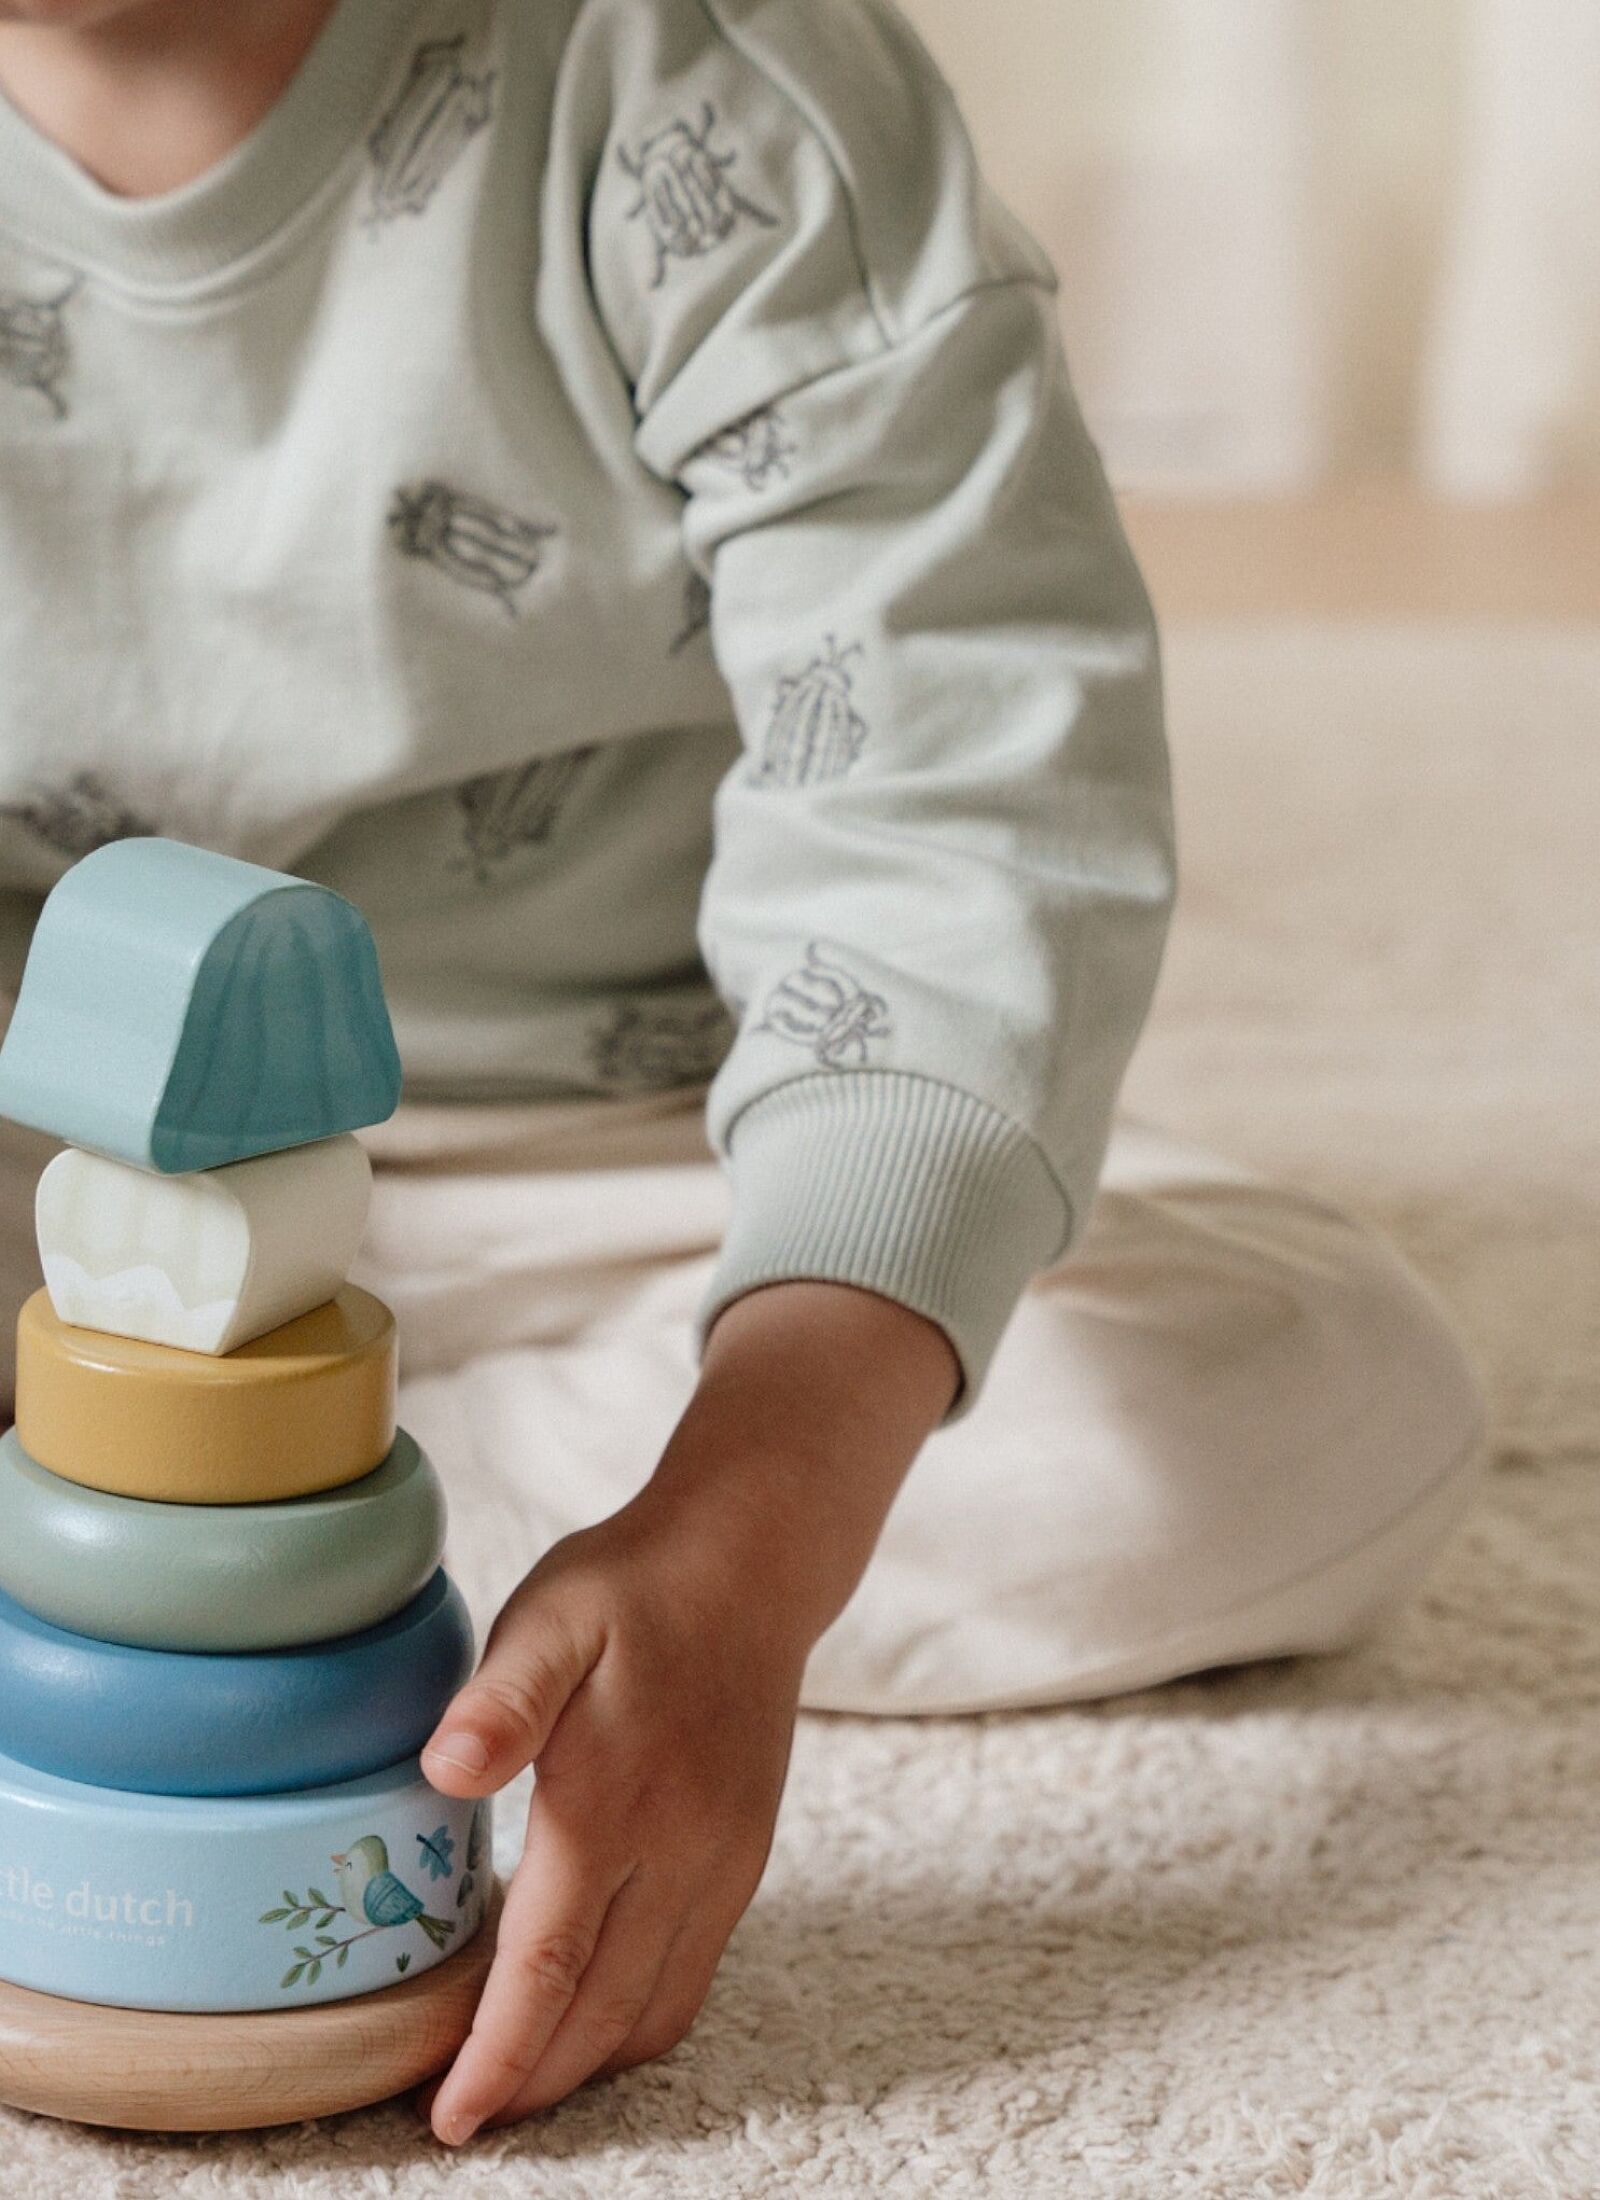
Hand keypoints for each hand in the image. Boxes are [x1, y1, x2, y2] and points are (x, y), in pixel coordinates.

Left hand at [420, 1280, 958, 2141]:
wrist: (751, 1564)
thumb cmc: (633, 1586)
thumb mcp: (553, 1614)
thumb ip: (502, 1697)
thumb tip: (442, 1767)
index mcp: (615, 1800)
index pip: (550, 1965)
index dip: (498, 2053)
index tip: (449, 2116)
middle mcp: (680, 1850)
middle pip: (601, 2014)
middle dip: (531, 2082)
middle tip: (462, 2115)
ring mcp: (721, 1861)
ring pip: (653, 2011)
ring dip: (583, 2065)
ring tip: (513, 2080)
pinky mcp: (742, 1858)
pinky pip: (691, 1978)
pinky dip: (634, 2024)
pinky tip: (588, 2015)